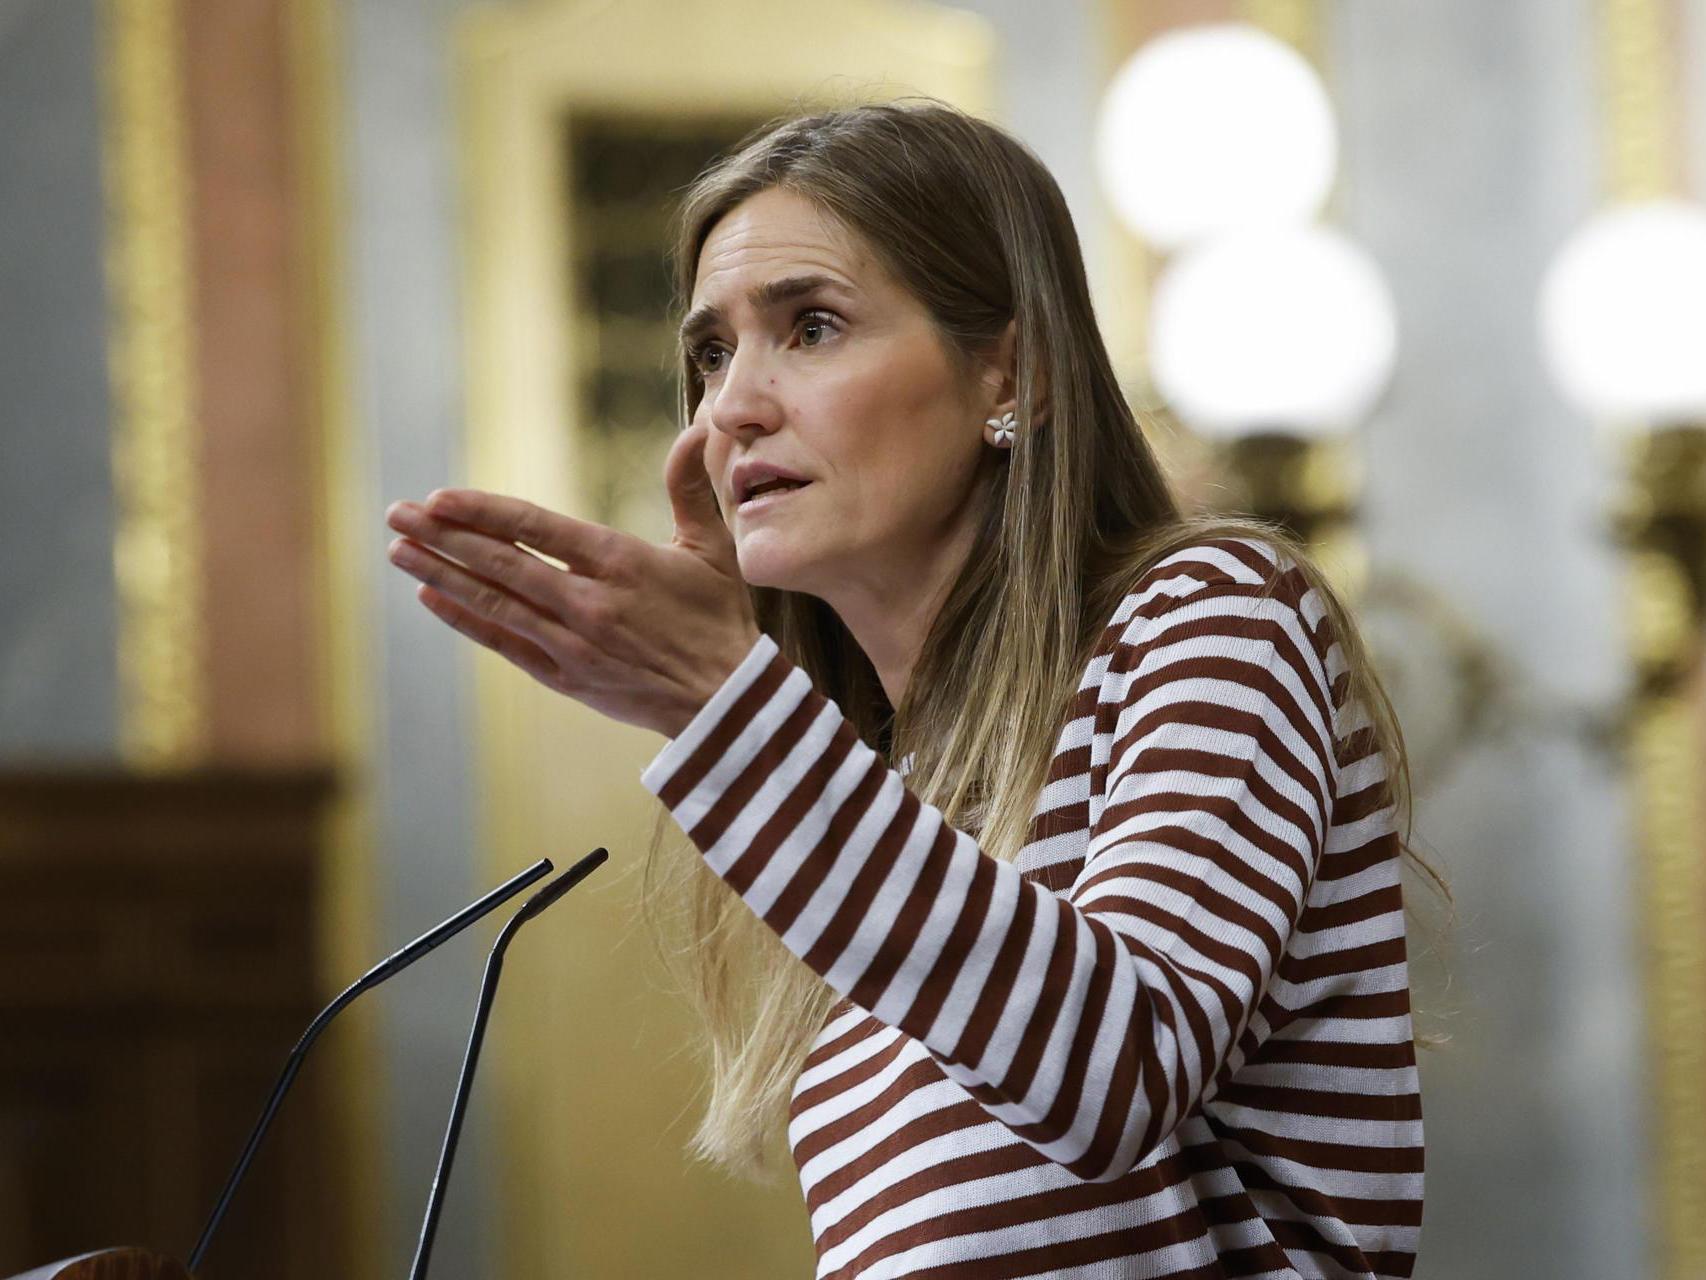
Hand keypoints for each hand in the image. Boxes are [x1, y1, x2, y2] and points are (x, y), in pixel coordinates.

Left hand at [383, 424, 759, 738]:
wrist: (726, 703)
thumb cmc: (719, 620)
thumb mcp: (711, 548)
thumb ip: (689, 487)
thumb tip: (697, 428)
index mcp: (620, 563)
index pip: (535, 528)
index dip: (481, 512)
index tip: (439, 497)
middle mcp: (587, 602)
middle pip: (500, 563)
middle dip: (441, 536)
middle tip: (396, 513)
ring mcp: (571, 643)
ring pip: (493, 602)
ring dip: (440, 574)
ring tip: (399, 551)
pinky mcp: (565, 677)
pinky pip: (504, 642)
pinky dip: (465, 619)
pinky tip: (432, 597)